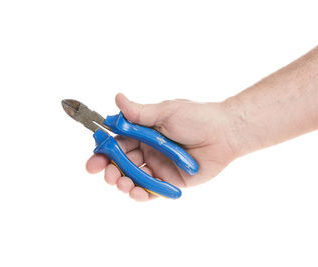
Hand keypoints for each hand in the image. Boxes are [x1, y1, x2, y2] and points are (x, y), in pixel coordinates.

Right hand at [86, 93, 236, 200]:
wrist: (224, 133)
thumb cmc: (197, 117)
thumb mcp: (166, 112)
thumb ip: (140, 113)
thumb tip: (117, 98)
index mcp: (144, 133)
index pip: (118, 143)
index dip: (104, 151)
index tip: (93, 159)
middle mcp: (148, 151)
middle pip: (121, 163)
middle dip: (109, 170)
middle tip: (105, 173)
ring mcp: (159, 168)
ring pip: (133, 178)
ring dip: (123, 182)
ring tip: (122, 182)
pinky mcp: (170, 182)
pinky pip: (152, 191)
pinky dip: (141, 193)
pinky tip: (136, 191)